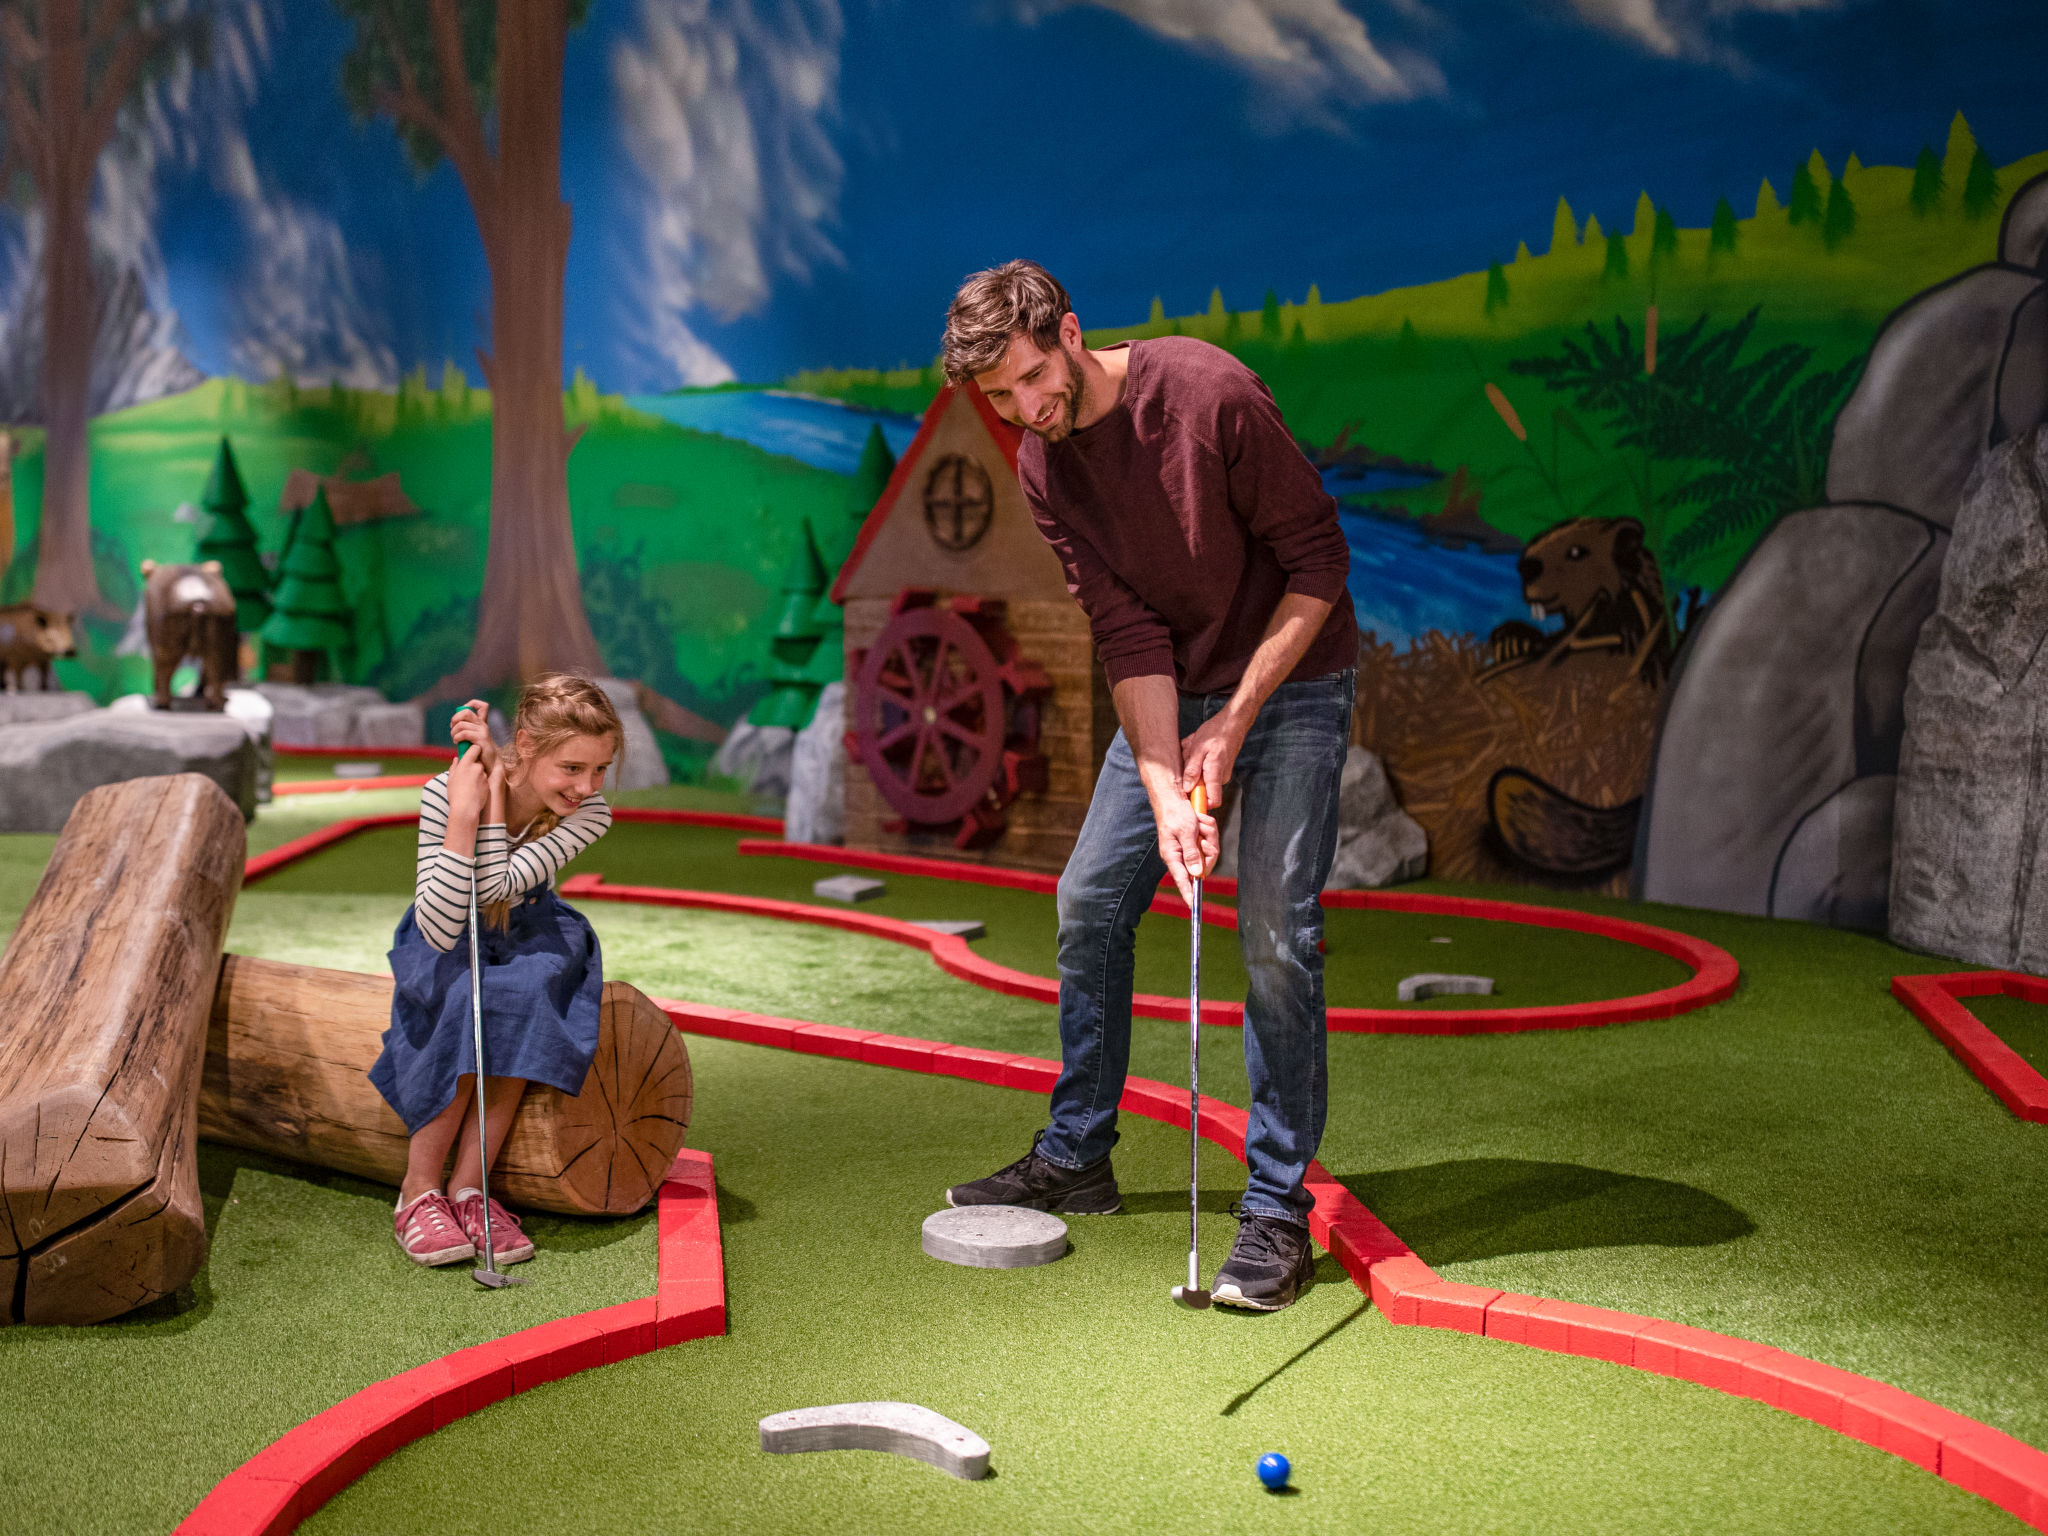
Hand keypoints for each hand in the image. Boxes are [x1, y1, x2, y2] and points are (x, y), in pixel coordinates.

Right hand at [446, 742, 489, 827]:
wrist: (466, 808)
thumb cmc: (455, 793)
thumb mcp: (451, 779)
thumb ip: (454, 767)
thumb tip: (457, 759)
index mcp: (466, 763)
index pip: (475, 748)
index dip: (474, 749)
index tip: (470, 753)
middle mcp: (477, 767)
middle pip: (478, 761)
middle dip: (474, 764)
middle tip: (467, 772)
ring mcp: (484, 776)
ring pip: (481, 771)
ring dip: (477, 774)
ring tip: (468, 785)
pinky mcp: (488, 784)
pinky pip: (484, 780)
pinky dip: (480, 783)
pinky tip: (474, 790)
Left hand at [450, 698, 498, 771]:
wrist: (490, 763)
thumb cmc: (479, 752)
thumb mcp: (473, 738)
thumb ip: (467, 729)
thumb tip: (454, 724)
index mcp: (481, 723)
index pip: (481, 705)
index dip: (469, 704)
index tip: (461, 716)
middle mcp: (483, 725)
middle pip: (466, 711)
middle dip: (455, 718)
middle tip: (452, 727)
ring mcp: (483, 731)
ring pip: (461, 724)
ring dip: (453, 732)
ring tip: (454, 739)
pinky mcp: (481, 739)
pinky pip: (464, 733)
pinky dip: (457, 737)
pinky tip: (457, 742)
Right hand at [1154, 788, 1219, 903]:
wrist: (1173, 796)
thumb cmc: (1174, 813)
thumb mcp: (1185, 832)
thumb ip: (1192, 853)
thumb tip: (1196, 874)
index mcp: (1174, 856)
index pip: (1182, 879)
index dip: (1188, 893)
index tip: (1194, 907)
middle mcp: (1182, 854)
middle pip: (1205, 863)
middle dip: (1208, 846)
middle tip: (1202, 834)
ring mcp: (1190, 847)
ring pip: (1210, 849)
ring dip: (1208, 833)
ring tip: (1199, 822)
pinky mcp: (1196, 839)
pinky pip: (1210, 839)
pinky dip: (1208, 828)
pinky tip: (1200, 820)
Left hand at [1178, 708, 1246, 811]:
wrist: (1233, 722)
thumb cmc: (1216, 732)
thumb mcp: (1197, 748)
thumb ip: (1192, 769)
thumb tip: (1187, 788)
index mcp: (1215, 774)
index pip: (1213, 801)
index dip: (1199, 803)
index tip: (1186, 797)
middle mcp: (1221, 778)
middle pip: (1202, 790)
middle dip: (1190, 778)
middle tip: (1186, 761)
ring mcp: (1222, 774)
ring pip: (1202, 779)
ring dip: (1193, 768)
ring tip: (1192, 751)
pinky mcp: (1220, 769)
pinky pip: (1205, 772)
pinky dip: (1198, 763)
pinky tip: (1197, 750)